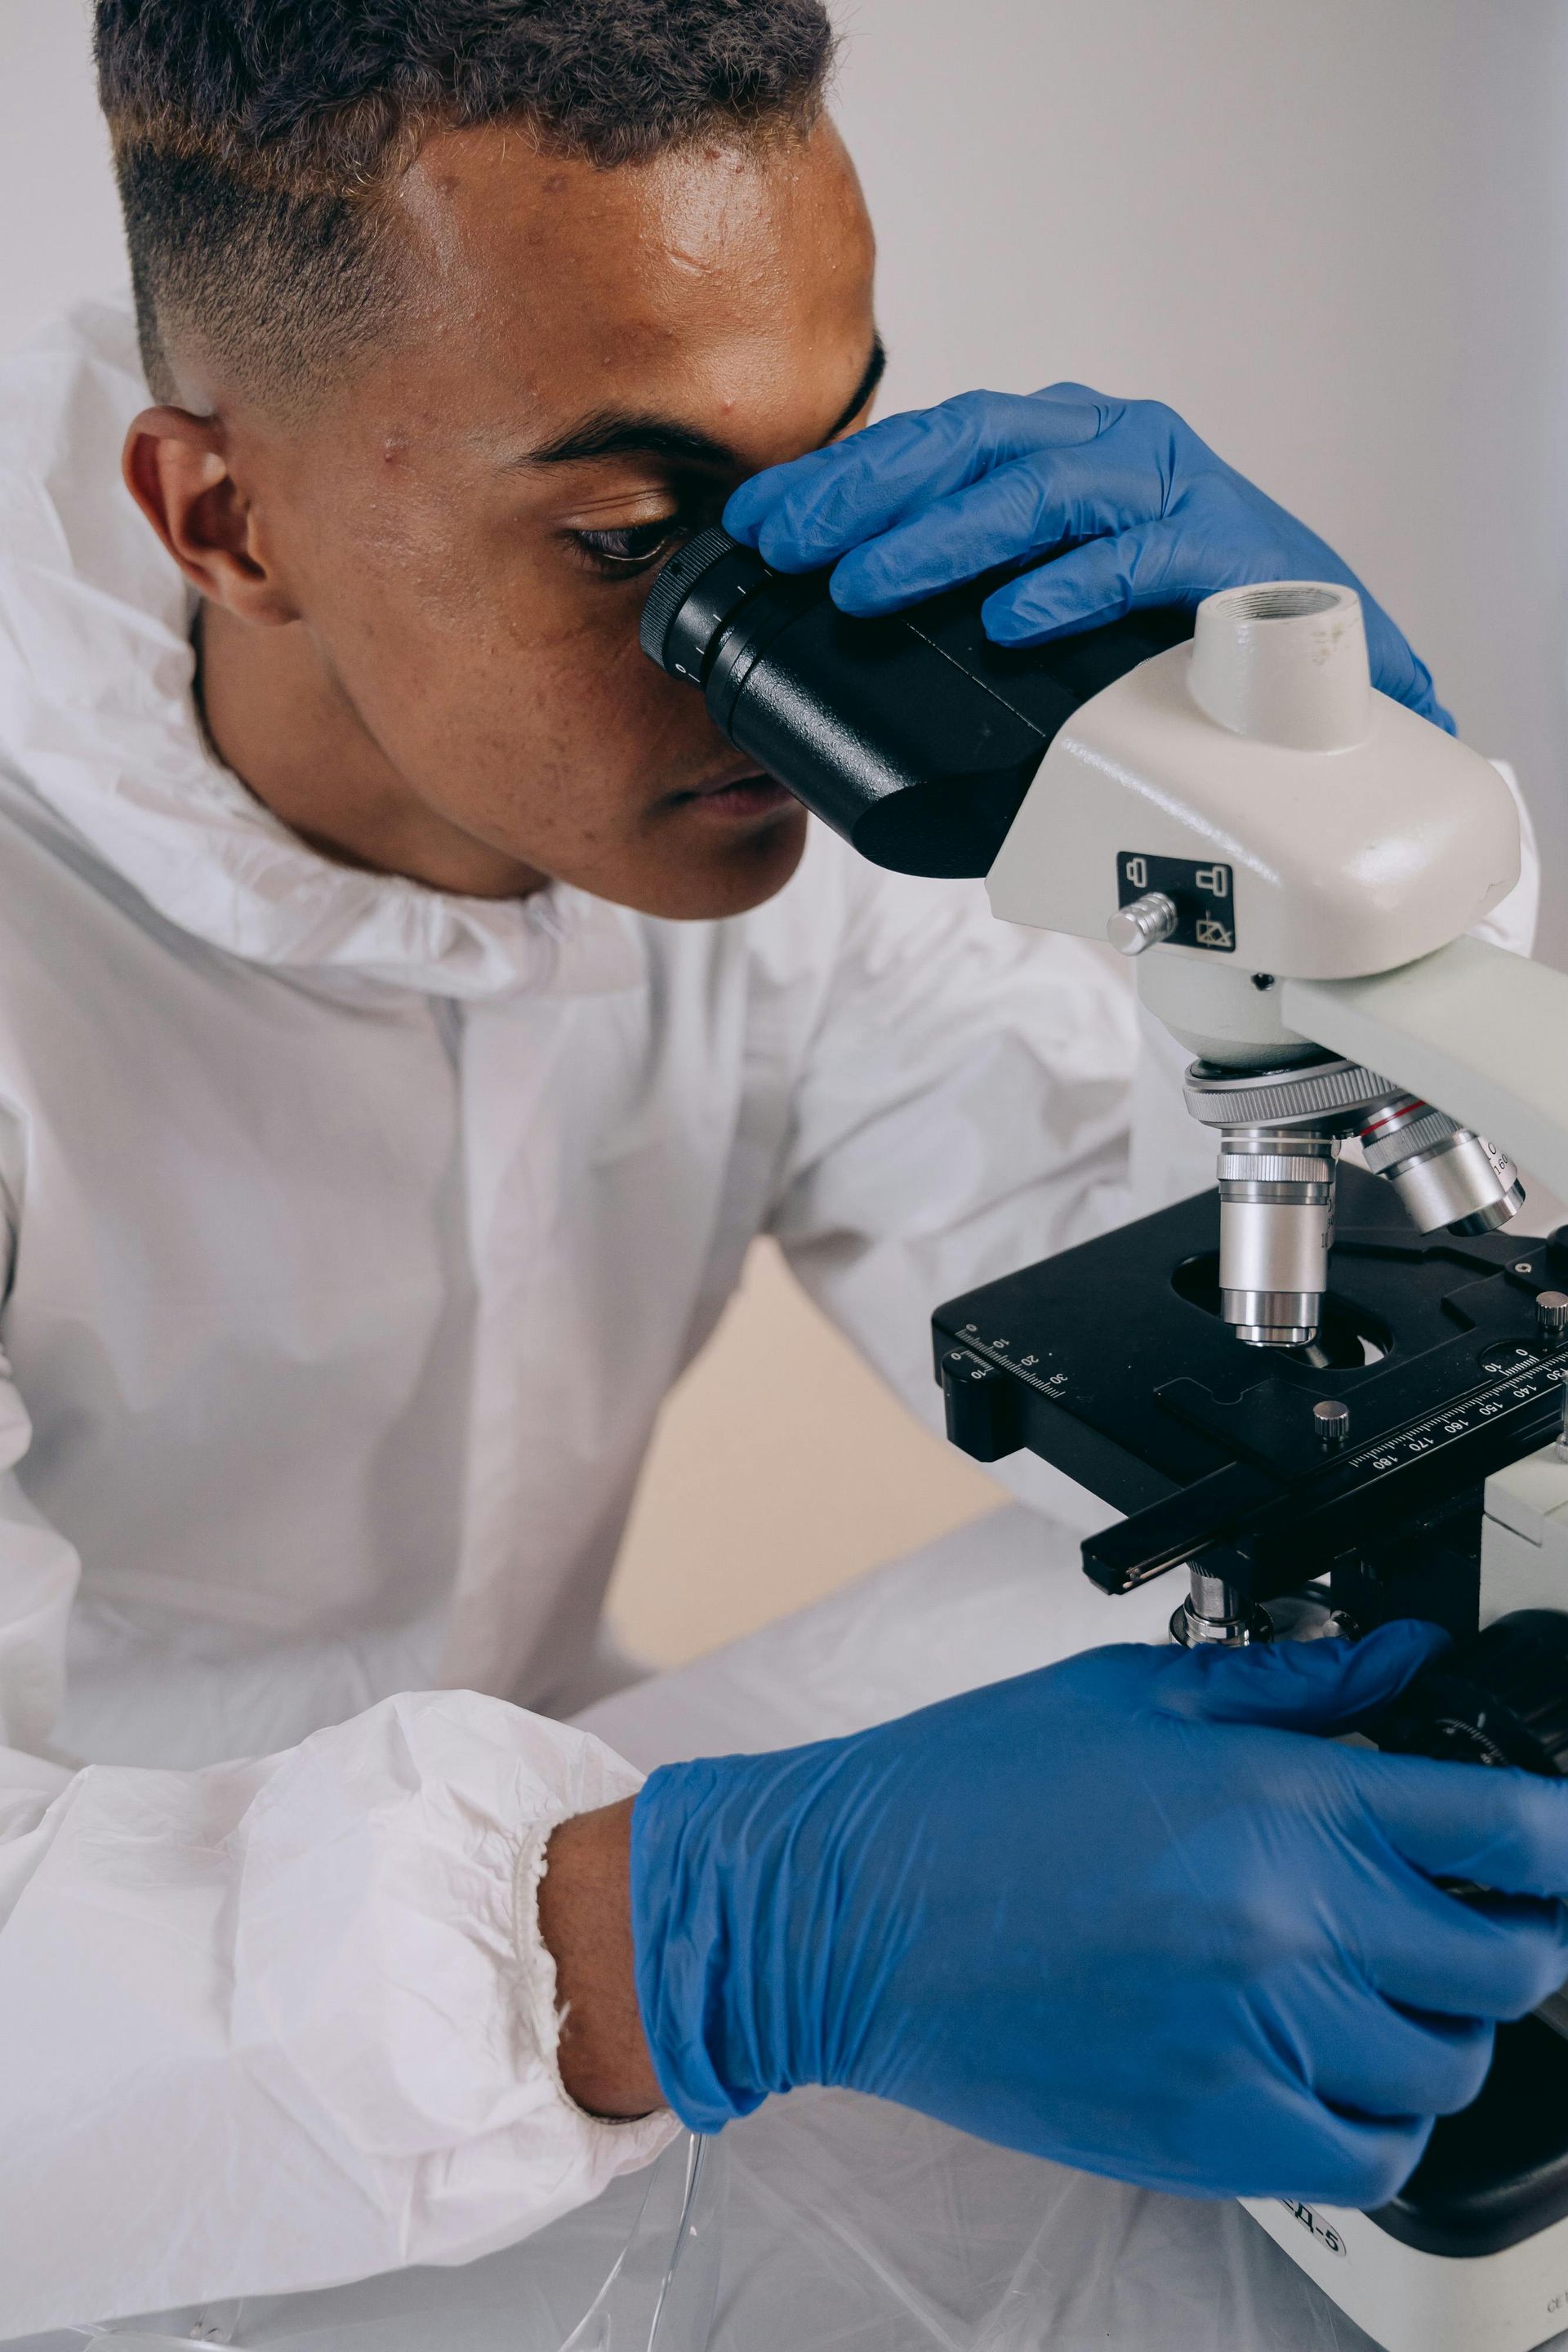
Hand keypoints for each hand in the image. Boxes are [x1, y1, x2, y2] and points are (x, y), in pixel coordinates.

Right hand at [630, 1623, 1567, 2204]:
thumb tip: (1400, 1658)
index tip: (1548, 1846)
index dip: (1556, 1840)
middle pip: (1510, 1964)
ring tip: (1379, 1986)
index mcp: (1277, 1803)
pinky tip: (1334, 2070)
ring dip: (1441, 2026)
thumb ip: (1291, 1679)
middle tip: (1467, 1911)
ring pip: (1448, 2066)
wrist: (842, 1912)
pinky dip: (1380, 2118)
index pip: (1509, 1832)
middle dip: (1514, 1933)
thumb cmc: (965, 1795)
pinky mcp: (1207, 2134)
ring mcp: (1253, 2042)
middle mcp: (1287, 1928)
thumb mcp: (1131, 1697)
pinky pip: (1368, 2156)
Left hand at [725, 386, 1452, 731]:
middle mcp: (1116, 445)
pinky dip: (1065, 589)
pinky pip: (1135, 560)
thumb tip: (848, 620)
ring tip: (864, 588)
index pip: (934, 442)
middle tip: (784, 548)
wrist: (1331, 671)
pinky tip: (1006, 620)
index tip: (755, 521)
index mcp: (1067, 444)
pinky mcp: (1230, 554)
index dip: (838, 475)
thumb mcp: (1062, 587)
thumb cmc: (1180, 626)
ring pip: (1039, 491)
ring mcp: (1176, 490)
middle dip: (864, 494)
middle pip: (970, 444)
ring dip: (940, 539)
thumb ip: (975, 583)